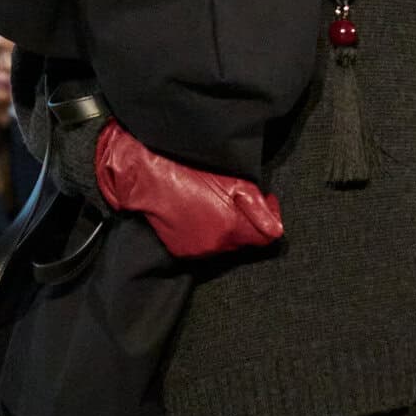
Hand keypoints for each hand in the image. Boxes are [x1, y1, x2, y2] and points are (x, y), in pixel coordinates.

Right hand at [95, 120, 281, 259]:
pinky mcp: (180, 249)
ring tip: (212, 198)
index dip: (269, 216)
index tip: (265, 199)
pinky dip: (206, 228)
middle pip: (246, 239)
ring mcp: (196, 249)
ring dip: (226, 224)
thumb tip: (276, 225)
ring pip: (225, 241)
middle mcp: (214, 245)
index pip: (267, 237)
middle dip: (246, 219)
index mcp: (230, 228)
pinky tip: (197, 208)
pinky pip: (204, 243)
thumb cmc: (182, 166)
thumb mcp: (229, 178)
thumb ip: (256, 205)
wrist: (139, 171)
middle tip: (235, 193)